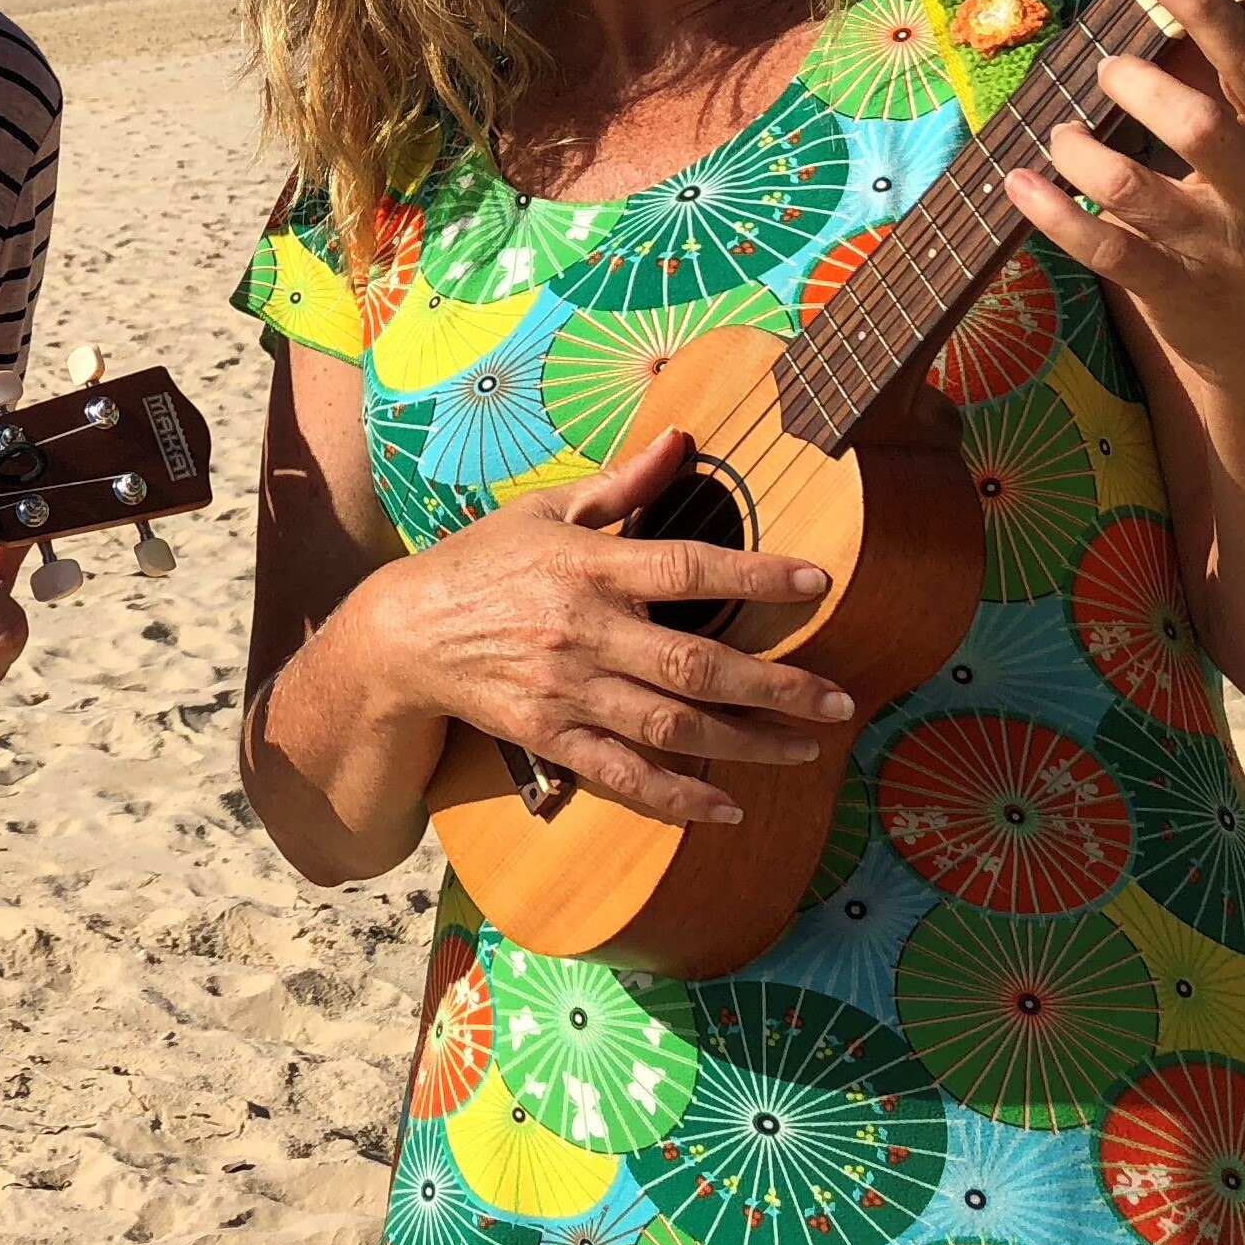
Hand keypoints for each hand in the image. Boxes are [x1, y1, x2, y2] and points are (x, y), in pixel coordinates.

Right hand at [357, 430, 847, 829]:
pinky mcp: (549, 737)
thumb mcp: (543, 510)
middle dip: (777, 687)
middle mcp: (584, 631)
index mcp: (588, 566)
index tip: (819, 581)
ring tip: (807, 749)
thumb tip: (681, 438)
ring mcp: (566, 690)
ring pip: (670, 726)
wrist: (402, 633)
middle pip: (695, 666)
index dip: (756, 573)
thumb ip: (620, 483)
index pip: (687, 566)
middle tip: (841, 700)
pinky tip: (726, 806)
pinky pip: (621, 774)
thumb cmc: (481, 562)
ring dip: (747, 743)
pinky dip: (675, 795)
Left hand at [1002, 0, 1244, 396]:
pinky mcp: (1180, 294)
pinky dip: (1052, 213)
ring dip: (1082, 152)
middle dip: (1138, 86)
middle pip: (1199, 123)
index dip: (1201, 5)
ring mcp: (1221, 248)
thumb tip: (1155, 23)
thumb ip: (1223, 100)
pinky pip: (1105, 250)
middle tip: (1106, 71)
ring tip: (1062, 134)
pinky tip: (1019, 185)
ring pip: (1136, 188)